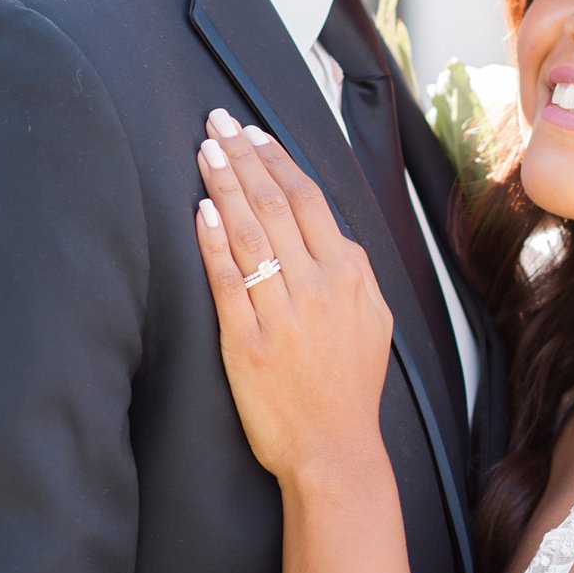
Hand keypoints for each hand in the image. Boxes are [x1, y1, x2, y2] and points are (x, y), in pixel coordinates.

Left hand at [194, 113, 391, 481]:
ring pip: (249, 233)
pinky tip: (199, 210)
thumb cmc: (350, 389)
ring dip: (223, 185)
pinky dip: (212, 241)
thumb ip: (354, 273)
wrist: (335, 450)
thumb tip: (330, 235)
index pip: (309, 200)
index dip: (277, 160)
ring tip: (204, 151)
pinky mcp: (248, 343)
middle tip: (216, 122)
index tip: (252, 133)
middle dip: (244, 156)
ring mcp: (283, 314)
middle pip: (275, 204)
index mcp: (351, 276)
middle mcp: (319, 287)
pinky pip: (227, 281)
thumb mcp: (374, 322)